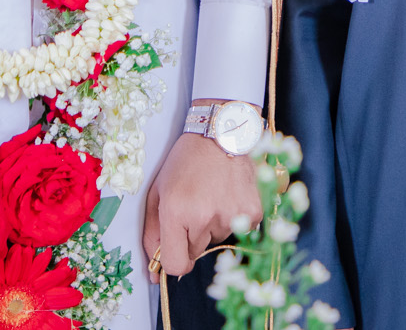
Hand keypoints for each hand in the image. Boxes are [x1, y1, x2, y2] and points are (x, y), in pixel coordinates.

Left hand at [142, 126, 260, 280]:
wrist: (221, 132)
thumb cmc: (185, 162)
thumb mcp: (158, 192)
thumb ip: (152, 233)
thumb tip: (155, 274)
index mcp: (175, 211)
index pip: (176, 265)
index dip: (173, 261)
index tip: (175, 249)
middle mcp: (204, 217)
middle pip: (195, 252)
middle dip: (191, 236)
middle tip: (194, 205)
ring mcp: (231, 216)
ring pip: (217, 240)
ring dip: (212, 225)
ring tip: (212, 194)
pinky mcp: (253, 213)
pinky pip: (239, 230)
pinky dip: (232, 218)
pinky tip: (228, 194)